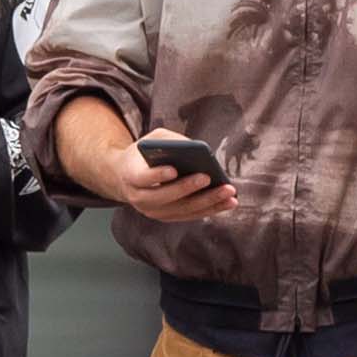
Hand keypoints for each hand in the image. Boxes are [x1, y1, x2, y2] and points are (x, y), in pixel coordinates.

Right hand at [108, 126, 238, 222]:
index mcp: (131, 175)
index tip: (174, 170)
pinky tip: (229, 202)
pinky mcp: (165, 217)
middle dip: (188, 188)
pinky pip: (190, 215)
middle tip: (208, 177)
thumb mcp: (153, 140)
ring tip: (229, 193)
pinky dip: (210, 209)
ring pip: (181, 209)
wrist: (127, 177)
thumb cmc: (145, 154)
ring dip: (207, 202)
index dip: (157, 175)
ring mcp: (152, 211)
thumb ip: (171, 141)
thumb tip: (198, 150)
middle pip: (164, 196)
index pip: (143, 177)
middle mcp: (139, 198)